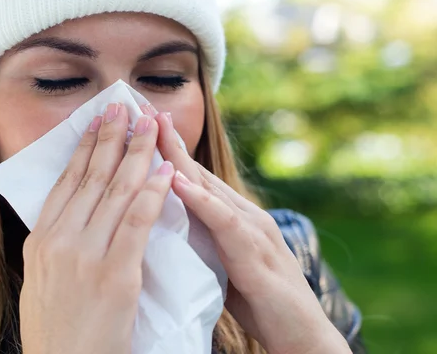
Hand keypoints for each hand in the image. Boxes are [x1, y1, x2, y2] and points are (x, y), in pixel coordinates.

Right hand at [20, 103, 173, 353]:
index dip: (85, 147)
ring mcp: (85, 255)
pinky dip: (152, 192)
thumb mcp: (41, 281)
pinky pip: (137, 222)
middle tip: (125, 106)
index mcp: (39, 240)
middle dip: (112, 138)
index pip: (66, 181)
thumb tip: (73, 213)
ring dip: (136, 154)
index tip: (98, 121)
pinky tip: (165, 171)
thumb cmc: (56, 332)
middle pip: (91, 177)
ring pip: (115, 191)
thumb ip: (56, 244)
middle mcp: (58, 240)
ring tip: (150, 126)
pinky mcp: (114, 274)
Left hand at [152, 110, 350, 353]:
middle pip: (199, 172)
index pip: (193, 179)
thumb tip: (168, 231)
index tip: (138, 129)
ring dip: (180, 157)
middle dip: (169, 141)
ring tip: (155, 129)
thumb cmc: (259, 304)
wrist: (302, 337)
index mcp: (231, 219)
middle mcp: (243, 215)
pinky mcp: (256, 254)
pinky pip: (224, 221)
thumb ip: (202, 242)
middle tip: (143, 109)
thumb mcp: (222, 265)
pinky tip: (178, 181)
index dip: (165, 154)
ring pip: (210, 187)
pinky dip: (201, 199)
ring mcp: (253, 230)